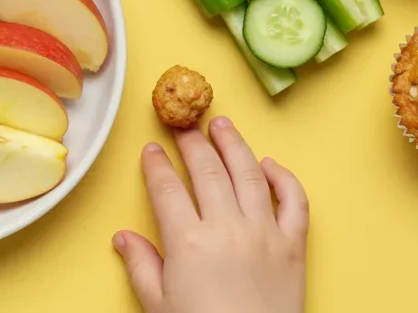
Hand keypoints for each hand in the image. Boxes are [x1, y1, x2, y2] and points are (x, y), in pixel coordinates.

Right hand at [113, 117, 308, 312]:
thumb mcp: (159, 305)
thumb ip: (141, 266)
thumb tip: (123, 238)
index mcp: (188, 241)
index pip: (167, 188)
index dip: (156, 165)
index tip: (151, 148)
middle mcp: (228, 228)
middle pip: (207, 170)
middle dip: (192, 142)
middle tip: (183, 123)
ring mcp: (265, 233)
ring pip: (249, 173)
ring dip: (234, 144)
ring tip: (222, 124)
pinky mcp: (294, 247)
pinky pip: (294, 202)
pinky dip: (284, 178)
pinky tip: (270, 164)